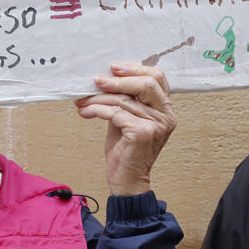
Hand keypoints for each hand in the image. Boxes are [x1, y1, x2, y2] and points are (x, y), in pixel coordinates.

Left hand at [74, 62, 175, 195]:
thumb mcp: (127, 119)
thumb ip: (125, 101)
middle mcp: (166, 115)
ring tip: (82, 101)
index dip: (135, 69)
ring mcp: (157, 125)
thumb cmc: (126, 150)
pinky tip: (85, 112)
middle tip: (96, 81)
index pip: (157, 78)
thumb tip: (104, 79)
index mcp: (165, 108)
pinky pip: (115, 113)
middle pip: (145, 84)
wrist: (126, 180)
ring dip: (98, 98)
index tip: (114, 68)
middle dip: (117, 80)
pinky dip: (96, 110)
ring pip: (124, 100)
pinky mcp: (142, 133)